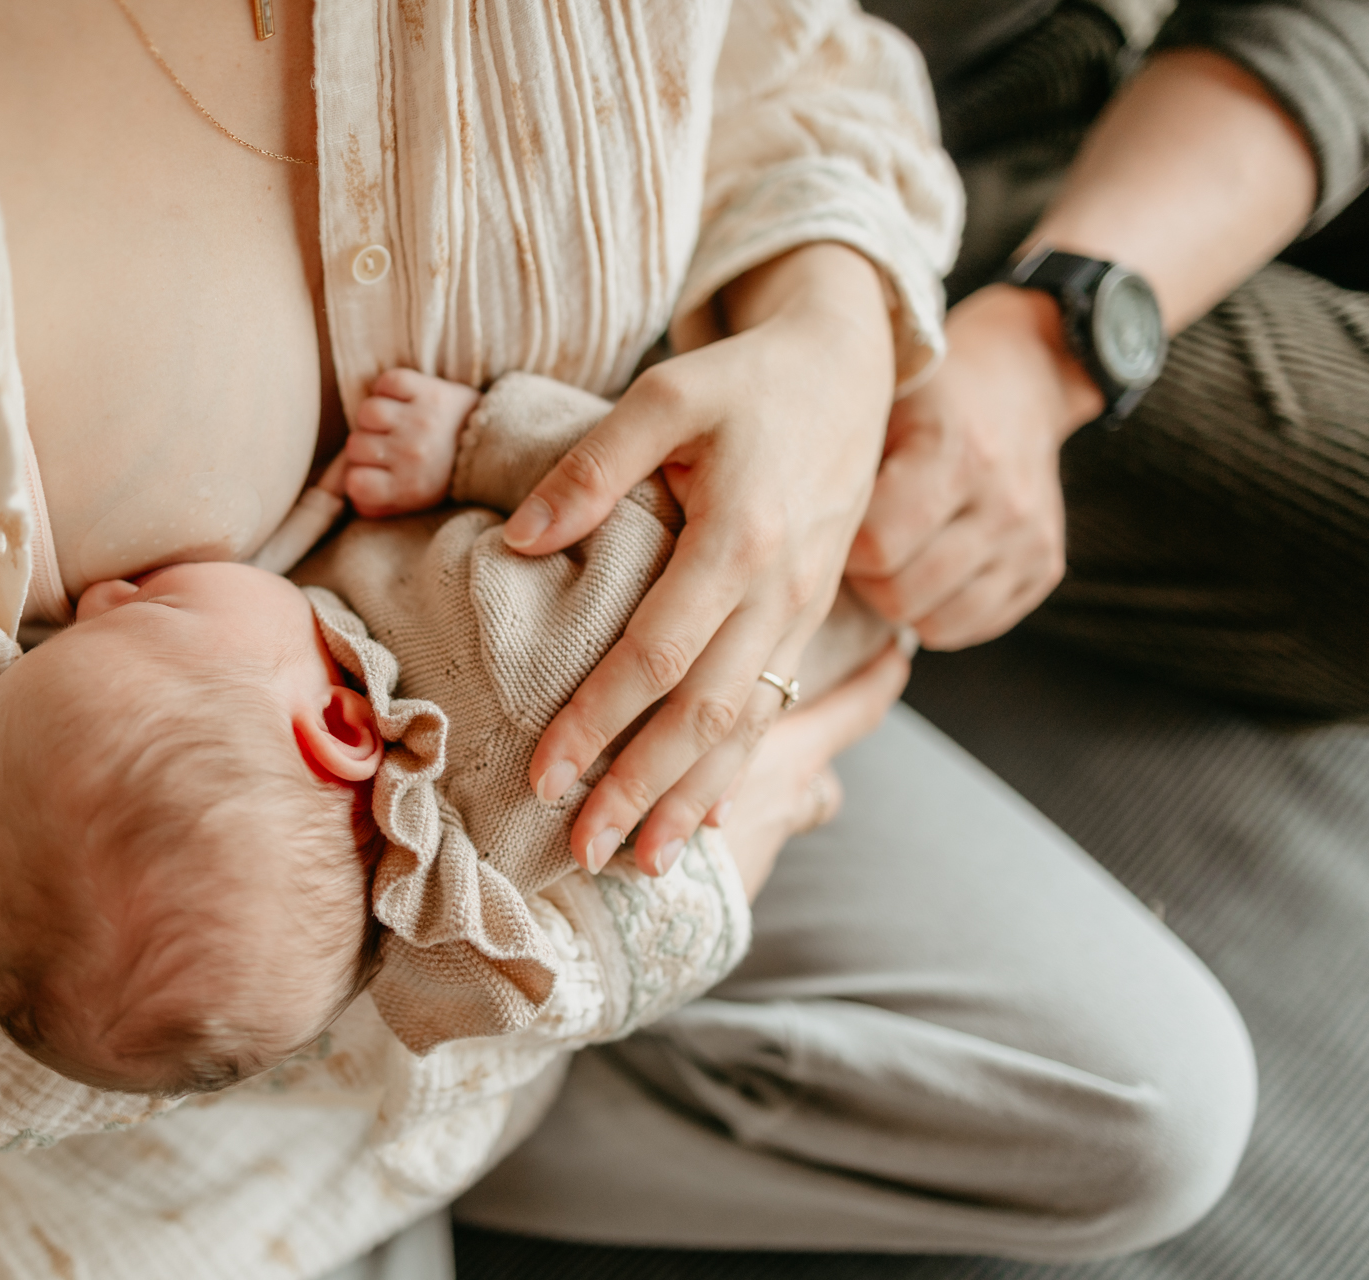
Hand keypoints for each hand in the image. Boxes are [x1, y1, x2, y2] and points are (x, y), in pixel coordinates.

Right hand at [343, 368, 479, 517]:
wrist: (487, 442)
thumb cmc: (442, 474)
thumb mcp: (413, 501)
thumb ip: (377, 504)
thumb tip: (349, 496)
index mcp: (408, 487)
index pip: (355, 483)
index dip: (357, 475)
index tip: (372, 471)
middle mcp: (413, 455)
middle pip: (355, 445)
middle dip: (364, 445)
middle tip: (384, 444)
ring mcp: (420, 420)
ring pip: (367, 412)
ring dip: (374, 416)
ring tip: (391, 421)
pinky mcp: (428, 390)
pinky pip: (388, 382)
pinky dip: (387, 387)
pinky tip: (399, 399)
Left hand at [505, 243, 894, 876]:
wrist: (850, 368)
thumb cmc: (743, 381)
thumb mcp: (665, 394)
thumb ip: (591, 467)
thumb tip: (519, 541)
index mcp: (739, 536)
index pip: (656, 654)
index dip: (597, 720)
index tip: (543, 772)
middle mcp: (778, 591)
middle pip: (705, 714)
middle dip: (641, 790)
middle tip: (582, 850)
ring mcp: (801, 613)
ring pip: (747, 727)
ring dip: (691, 801)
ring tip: (637, 863)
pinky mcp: (807, 621)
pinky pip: (770, 710)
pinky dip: (734, 772)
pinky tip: (700, 818)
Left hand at [845, 284, 1102, 648]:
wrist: (1019, 380)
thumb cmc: (927, 397)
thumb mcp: (879, 406)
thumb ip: (839, 470)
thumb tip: (784, 544)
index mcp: (959, 454)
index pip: (875, 548)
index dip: (838, 547)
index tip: (831, 526)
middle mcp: (1006, 504)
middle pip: (900, 594)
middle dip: (864, 579)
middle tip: (857, 547)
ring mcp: (1031, 542)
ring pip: (935, 624)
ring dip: (898, 600)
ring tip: (890, 559)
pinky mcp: (1045, 569)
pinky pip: (970, 627)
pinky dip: (937, 611)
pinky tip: (925, 570)